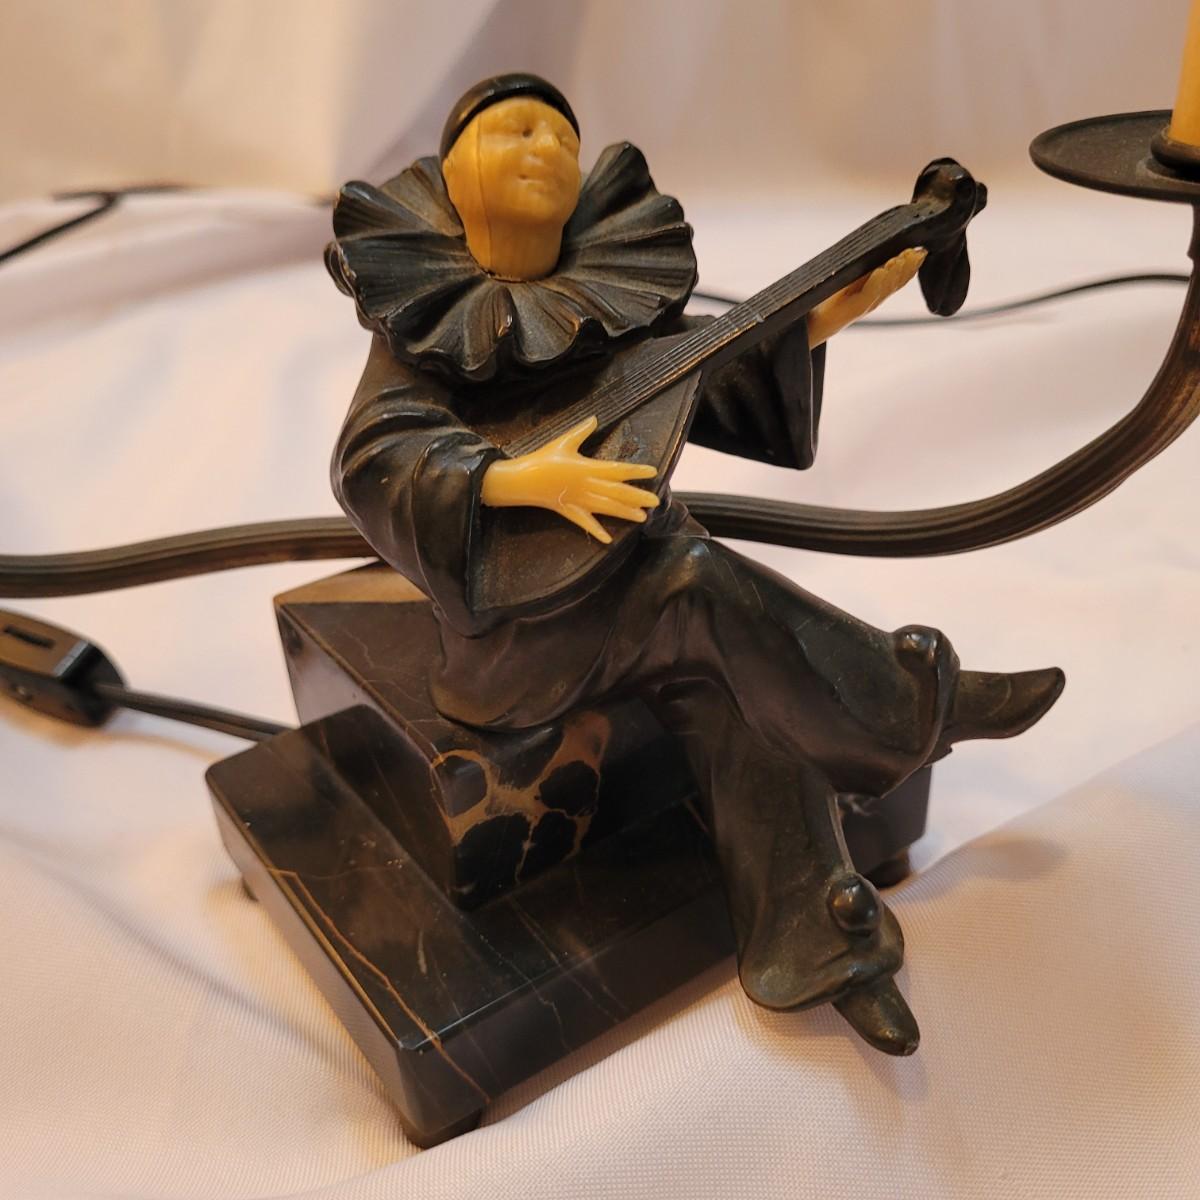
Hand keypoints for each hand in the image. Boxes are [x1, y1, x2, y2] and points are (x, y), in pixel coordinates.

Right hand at [481, 415, 658, 543]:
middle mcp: (587, 486)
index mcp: (587, 468)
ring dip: (625, 513)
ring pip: (607, 508)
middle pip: (617, 492)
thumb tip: (594, 418)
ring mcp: (579, 501)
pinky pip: (585, 523)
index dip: (636, 471)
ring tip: (642, 518)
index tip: (653, 472)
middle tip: (656, 501)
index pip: (617, 469)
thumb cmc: (542, 459)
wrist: (522, 479)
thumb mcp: (563, 442)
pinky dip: (596, 530)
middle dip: (637, 497)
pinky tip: (608, 540)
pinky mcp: (569, 511)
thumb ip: (581, 431)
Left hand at [807, 247, 926, 347]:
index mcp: (877, 289)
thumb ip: (866, 265)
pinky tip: (880, 271)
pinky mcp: (851, 310)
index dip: (911, 264)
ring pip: (886, 288)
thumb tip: (880, 244)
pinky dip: (875, 283)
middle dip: (908, 266)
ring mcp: (865, 305)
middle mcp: (874, 298)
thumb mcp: (851, 277)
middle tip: (916, 251)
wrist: (810, 323)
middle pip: (897, 282)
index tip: (920, 249)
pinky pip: (867, 296)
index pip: (899, 277)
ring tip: (902, 258)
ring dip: (895, 272)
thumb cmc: (829, 299)